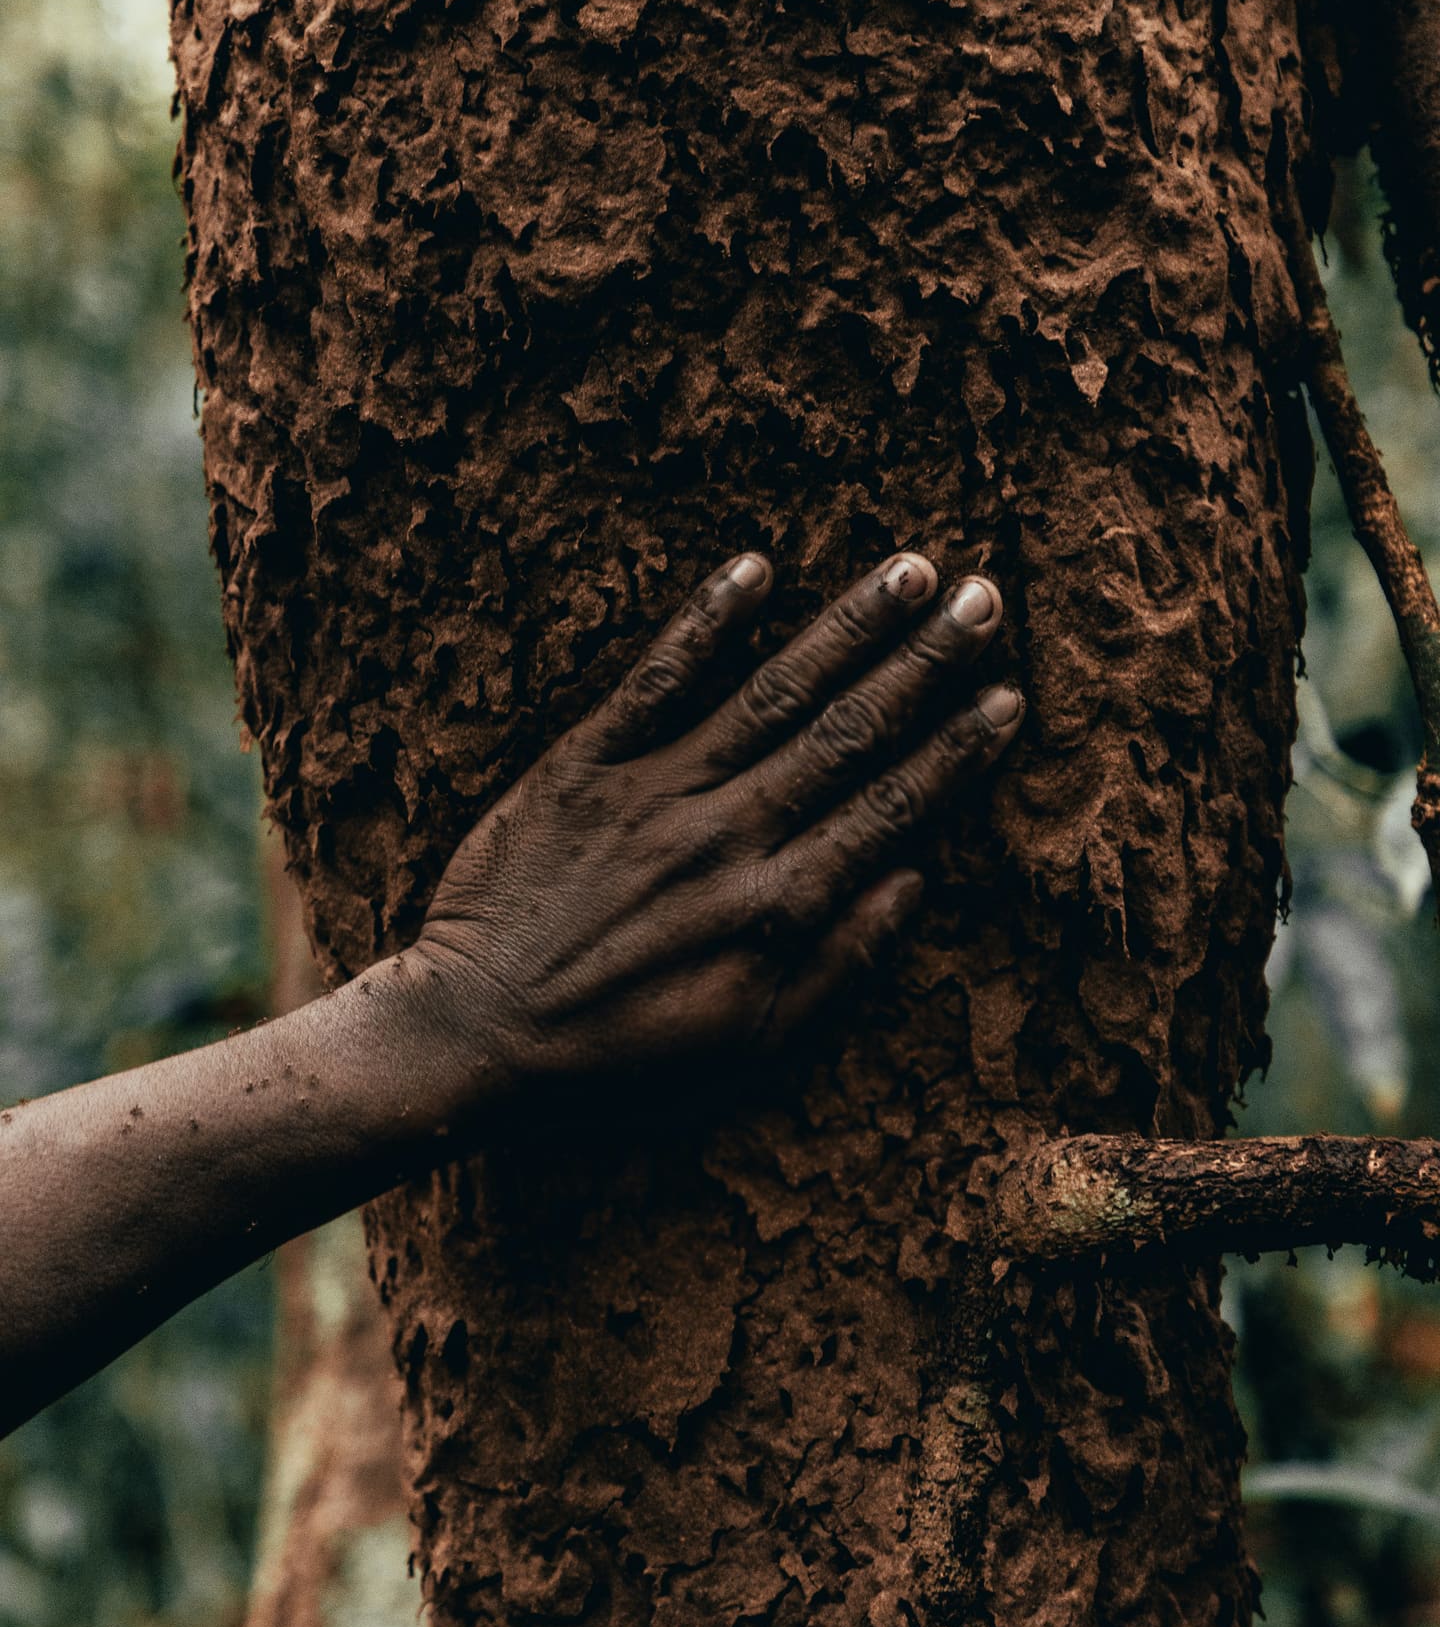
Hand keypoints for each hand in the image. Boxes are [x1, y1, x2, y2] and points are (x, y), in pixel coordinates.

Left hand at [412, 551, 1022, 1103]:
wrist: (474, 1036)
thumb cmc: (616, 1055)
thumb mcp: (746, 1046)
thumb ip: (836, 966)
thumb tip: (912, 884)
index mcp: (774, 908)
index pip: (888, 809)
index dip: (955, 752)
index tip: (1007, 697)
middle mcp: (728, 836)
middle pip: (848, 734)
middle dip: (925, 664)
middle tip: (985, 597)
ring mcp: (655, 792)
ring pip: (772, 694)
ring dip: (846, 629)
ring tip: (910, 571)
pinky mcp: (583, 766)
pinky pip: (655, 681)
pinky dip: (705, 623)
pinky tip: (756, 570)